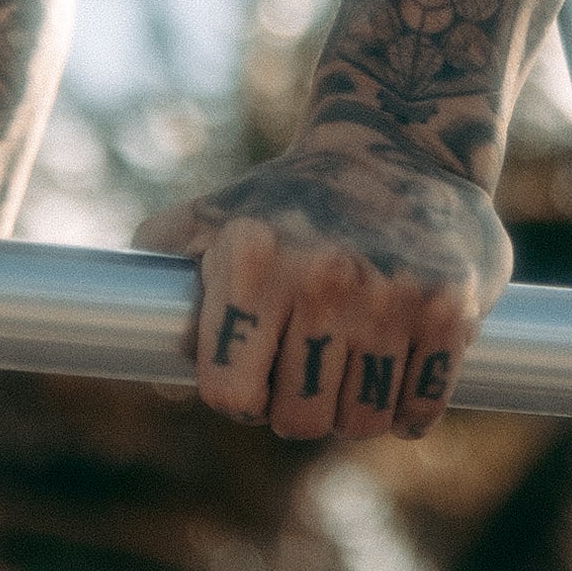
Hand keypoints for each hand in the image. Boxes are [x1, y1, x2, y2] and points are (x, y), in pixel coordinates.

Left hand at [135, 134, 511, 443]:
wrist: (401, 145)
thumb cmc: (293, 197)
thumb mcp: (214, 214)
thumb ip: (159, 270)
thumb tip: (122, 351)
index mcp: (252, 255)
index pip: (229, 394)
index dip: (238, 394)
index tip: (253, 373)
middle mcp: (320, 275)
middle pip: (296, 421)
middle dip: (296, 406)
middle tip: (306, 365)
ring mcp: (390, 295)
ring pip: (358, 425)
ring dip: (352, 411)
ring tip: (350, 362)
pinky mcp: (449, 311)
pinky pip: (417, 413)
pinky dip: (406, 408)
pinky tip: (398, 366)